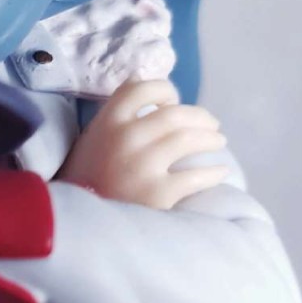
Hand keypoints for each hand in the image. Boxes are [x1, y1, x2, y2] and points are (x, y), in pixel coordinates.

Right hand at [55, 78, 229, 210]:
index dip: (165, 91)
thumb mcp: (92, 138)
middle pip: (175, 113)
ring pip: (190, 139)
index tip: (173, 102)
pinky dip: (214, 172)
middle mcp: (126, 138)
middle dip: (201, 117)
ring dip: (212, 139)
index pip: (142, 87)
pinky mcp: (158, 193)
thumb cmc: (88, 179)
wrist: (81, 225)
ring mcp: (142, 165)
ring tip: (218, 143)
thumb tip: (140, 77)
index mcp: (108, 122)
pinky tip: (220, 172)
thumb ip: (115, 113)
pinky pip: (197, 176)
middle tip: (212, 125)